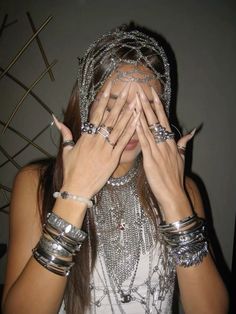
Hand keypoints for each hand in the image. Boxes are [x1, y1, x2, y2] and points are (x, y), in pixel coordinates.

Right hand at [53, 82, 138, 198]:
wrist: (77, 188)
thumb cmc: (71, 170)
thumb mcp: (66, 151)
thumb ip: (64, 134)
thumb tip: (55, 119)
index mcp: (86, 137)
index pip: (96, 114)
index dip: (103, 100)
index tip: (109, 89)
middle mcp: (97, 140)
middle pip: (110, 118)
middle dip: (119, 103)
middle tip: (127, 90)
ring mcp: (106, 149)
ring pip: (119, 129)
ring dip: (128, 115)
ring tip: (135, 103)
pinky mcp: (113, 159)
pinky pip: (123, 143)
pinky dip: (130, 132)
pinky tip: (137, 122)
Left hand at [135, 85, 194, 210]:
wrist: (173, 194)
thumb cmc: (175, 178)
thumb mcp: (182, 159)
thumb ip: (184, 144)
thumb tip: (190, 133)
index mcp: (171, 143)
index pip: (164, 121)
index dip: (158, 107)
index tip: (153, 94)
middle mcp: (165, 144)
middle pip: (156, 121)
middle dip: (148, 105)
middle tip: (141, 90)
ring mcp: (158, 151)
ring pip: (149, 128)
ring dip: (142, 113)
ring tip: (135, 100)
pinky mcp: (150, 159)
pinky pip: (145, 142)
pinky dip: (140, 131)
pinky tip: (135, 121)